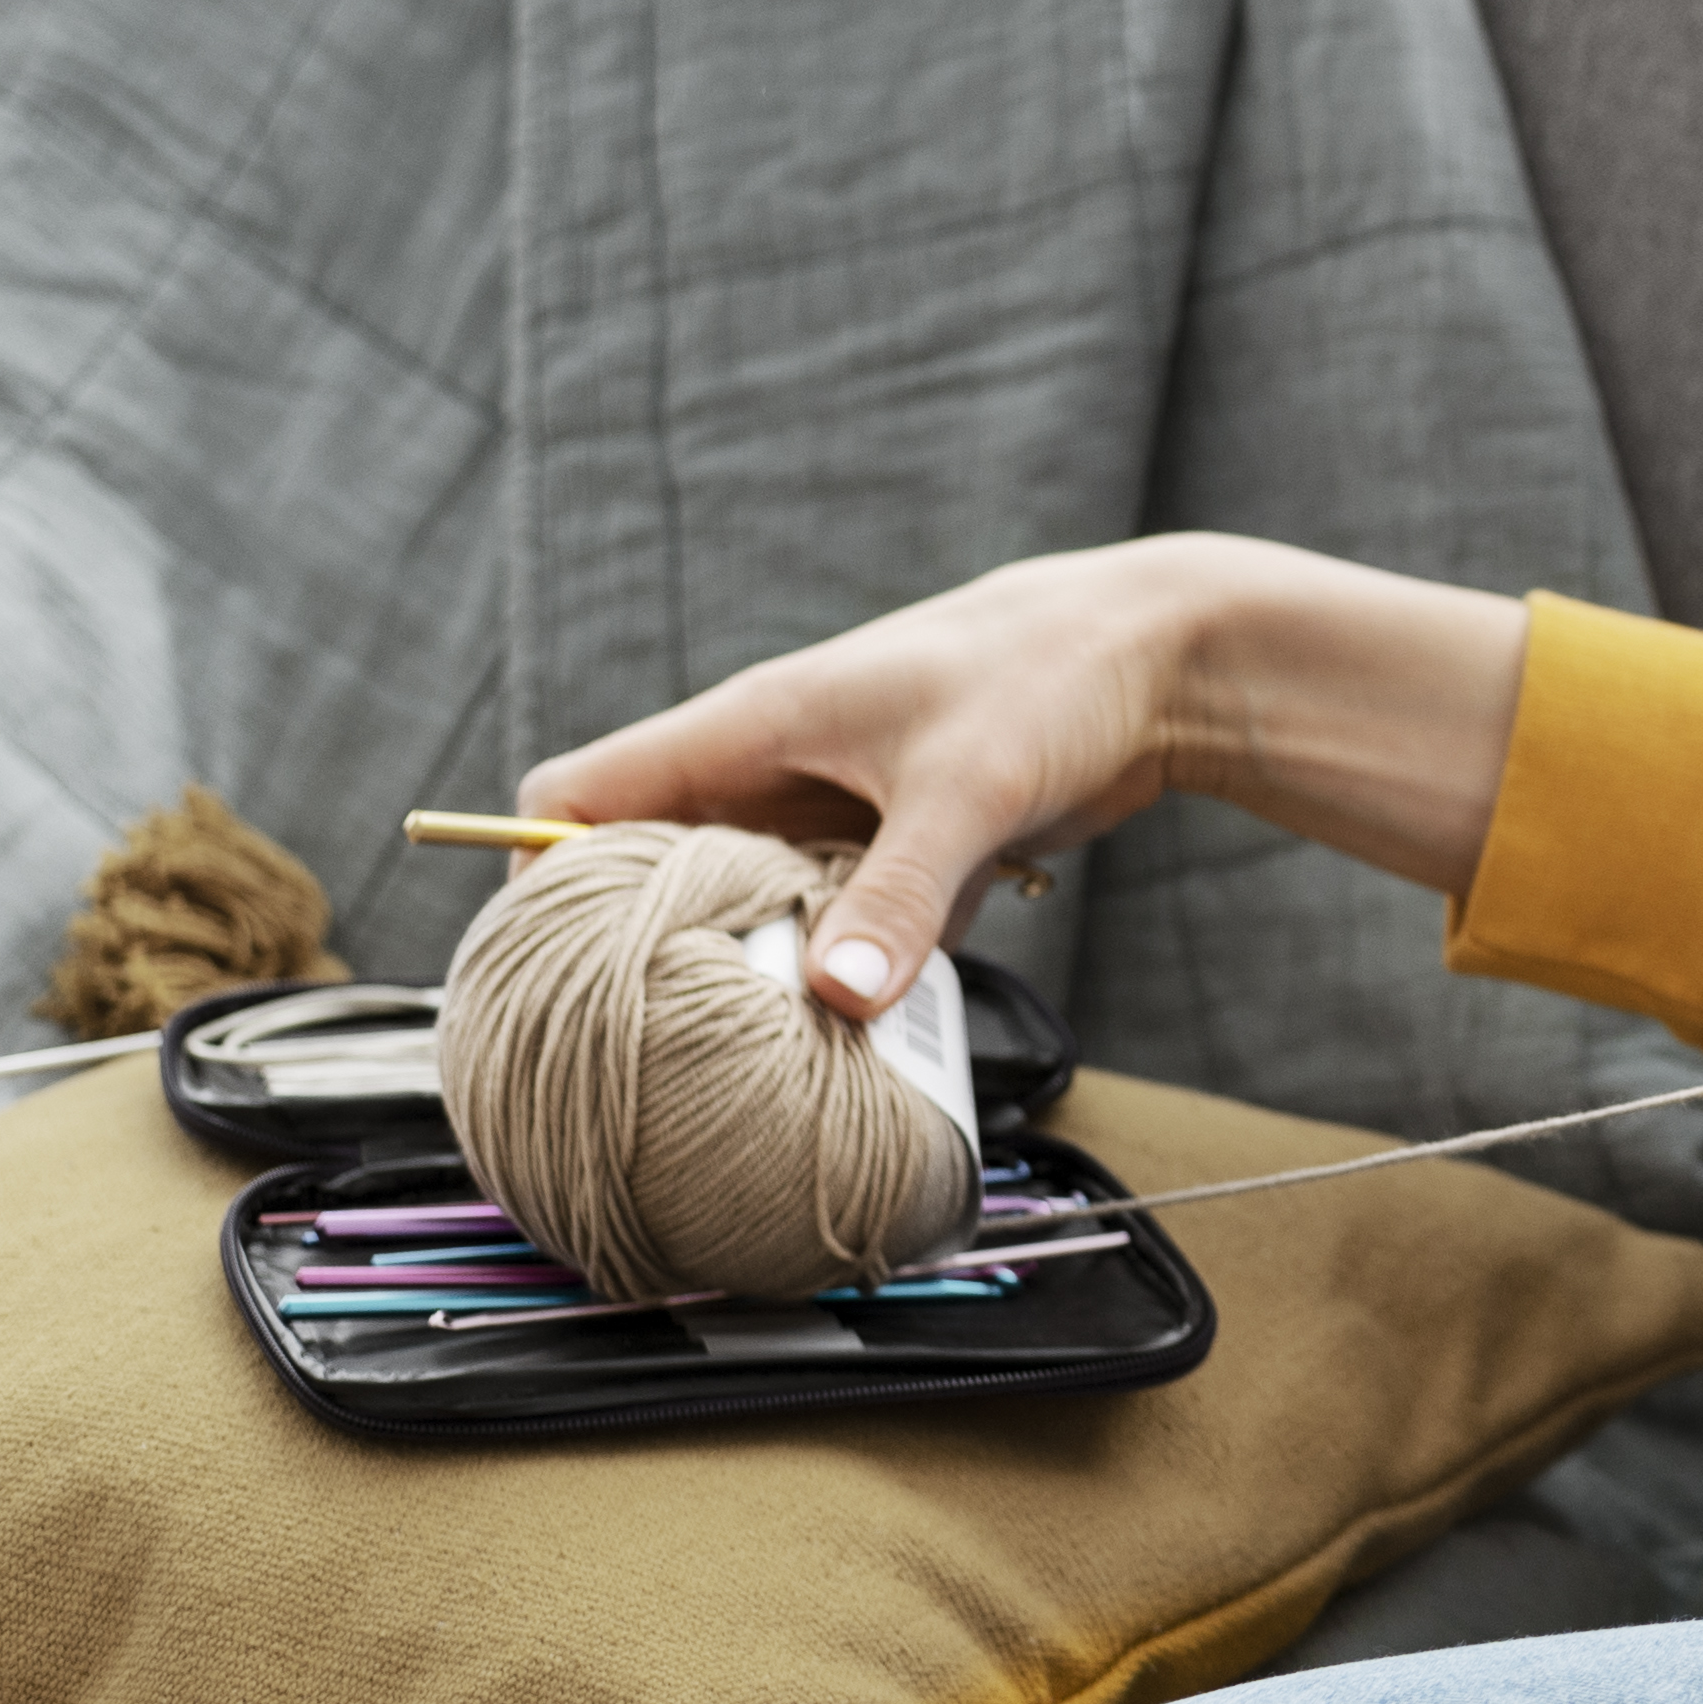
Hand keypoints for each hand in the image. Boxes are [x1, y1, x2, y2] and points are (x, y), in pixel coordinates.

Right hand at [518, 535, 1528, 1015]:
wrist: (1164, 657)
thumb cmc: (1051, 678)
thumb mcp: (968, 792)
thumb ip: (897, 897)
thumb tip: (832, 999)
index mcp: (754, 725)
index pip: (581, 796)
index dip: (539, 877)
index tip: (549, 971)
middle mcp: (775, 766)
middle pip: (656, 868)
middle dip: (655, 948)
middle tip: (655, 1040)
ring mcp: (834, 807)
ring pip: (751, 903)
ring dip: (760, 964)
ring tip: (753, 1046)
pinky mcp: (898, 843)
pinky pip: (839, 918)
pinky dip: (848, 961)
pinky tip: (869, 1013)